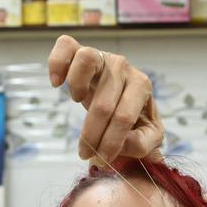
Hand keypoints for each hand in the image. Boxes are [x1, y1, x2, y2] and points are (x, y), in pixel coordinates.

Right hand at [47, 35, 164, 163]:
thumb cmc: (137, 121)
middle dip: (92, 134)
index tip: (101, 161)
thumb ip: (142, 143)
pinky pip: (65, 46)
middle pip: (103, 102)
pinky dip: (57, 62)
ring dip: (77, 85)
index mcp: (142, 86)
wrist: (126, 104)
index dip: (110, 142)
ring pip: (87, 59)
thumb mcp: (149, 137)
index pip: (123, 117)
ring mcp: (102, 56)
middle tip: (85, 152)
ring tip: (77, 103)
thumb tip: (120, 143)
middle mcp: (123, 67)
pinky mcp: (81, 52)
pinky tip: (56, 83)